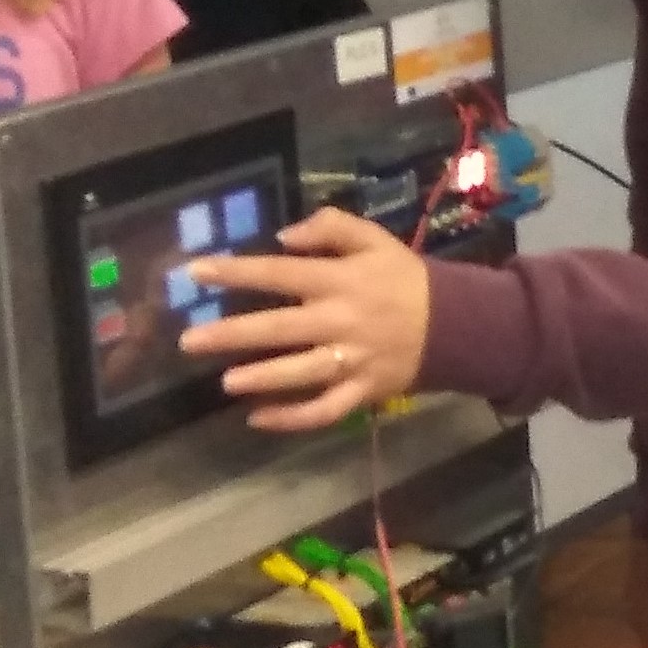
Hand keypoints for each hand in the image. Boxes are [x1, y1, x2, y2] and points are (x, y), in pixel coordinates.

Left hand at [180, 208, 430, 432]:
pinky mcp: (363, 390)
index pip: (280, 273)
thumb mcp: (375, 239)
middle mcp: (342, 321)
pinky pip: (325, 410)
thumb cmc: (404, 279)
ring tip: (226, 383)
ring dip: (262, 379)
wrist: (458, 323)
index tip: (196, 272)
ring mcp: (353, 360)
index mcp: (341, 280)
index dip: (237, 272)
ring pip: (301, 374)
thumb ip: (331, 227)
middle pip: (281, 328)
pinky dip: (293, 419)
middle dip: (233, 335)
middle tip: (190, 341)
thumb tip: (284, 237)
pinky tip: (258, 419)